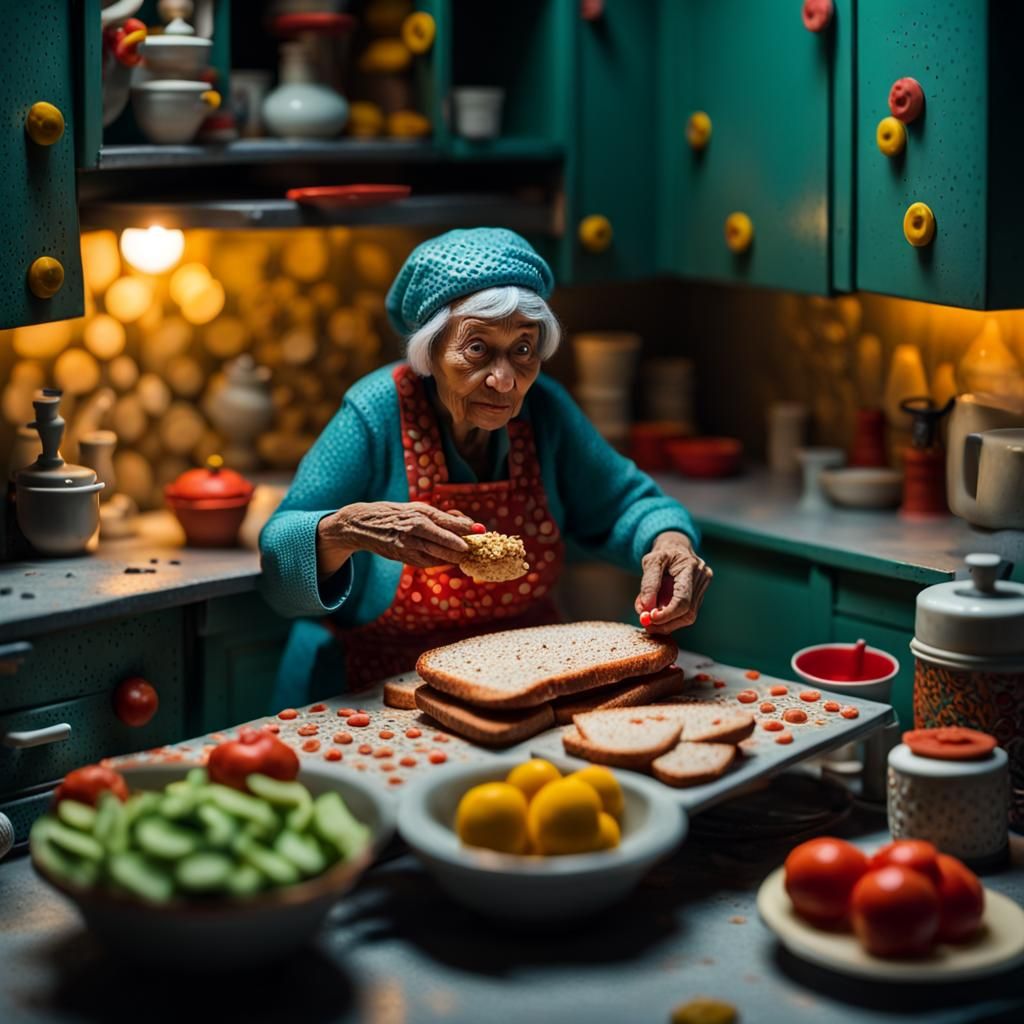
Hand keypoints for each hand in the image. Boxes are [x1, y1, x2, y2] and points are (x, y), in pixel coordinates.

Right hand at [316, 501, 477, 575]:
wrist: (363, 525)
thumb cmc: (397, 513)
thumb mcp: (419, 509)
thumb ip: (444, 517)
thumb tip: (469, 524)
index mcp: (417, 515)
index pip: (446, 523)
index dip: (465, 529)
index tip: (481, 531)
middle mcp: (412, 531)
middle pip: (443, 542)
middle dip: (462, 546)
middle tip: (477, 548)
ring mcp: (407, 546)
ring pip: (436, 555)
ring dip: (454, 557)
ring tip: (468, 555)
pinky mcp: (404, 558)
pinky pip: (427, 562)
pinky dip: (441, 561)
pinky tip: (451, 560)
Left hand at [634, 531, 712, 633]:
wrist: (675, 547)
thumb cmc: (662, 553)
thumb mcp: (650, 562)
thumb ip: (648, 584)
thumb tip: (646, 609)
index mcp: (690, 566)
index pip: (683, 600)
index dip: (666, 614)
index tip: (650, 618)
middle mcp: (702, 577)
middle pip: (688, 613)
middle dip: (665, 623)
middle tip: (646, 625)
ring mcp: (704, 586)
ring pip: (688, 616)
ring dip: (667, 622)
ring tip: (650, 616)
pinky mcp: (701, 594)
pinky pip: (688, 612)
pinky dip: (671, 617)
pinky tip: (659, 612)